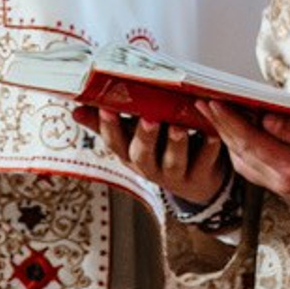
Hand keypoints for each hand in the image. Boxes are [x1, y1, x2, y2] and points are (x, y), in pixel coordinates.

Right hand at [90, 110, 230, 206]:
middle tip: (148, 118)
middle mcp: (149, 168)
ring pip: (173, 161)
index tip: (106, 107)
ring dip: (175, 144)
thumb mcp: (132, 139)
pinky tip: (212, 133)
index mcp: (130, 155)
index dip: (109, 127)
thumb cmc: (160, 150)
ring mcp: (174, 174)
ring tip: (178, 126)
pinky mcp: (199, 176)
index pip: (115, 143)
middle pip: (142, 155)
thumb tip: (76, 109)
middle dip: (144, 137)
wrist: (195, 181)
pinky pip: (204, 162)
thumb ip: (107, 124)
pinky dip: (208, 148)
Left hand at [197, 99, 289, 209]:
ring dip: (227, 138)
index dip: (229, 120)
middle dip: (220, 126)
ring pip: (242, 162)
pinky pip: (252, 169)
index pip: (250, 141)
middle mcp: (279, 181)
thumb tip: (266, 119)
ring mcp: (280, 187)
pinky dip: (240, 150)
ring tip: (216, 116)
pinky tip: (238, 136)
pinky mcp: (283, 186)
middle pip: (240, 152)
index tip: (213, 101)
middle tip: (202, 103)